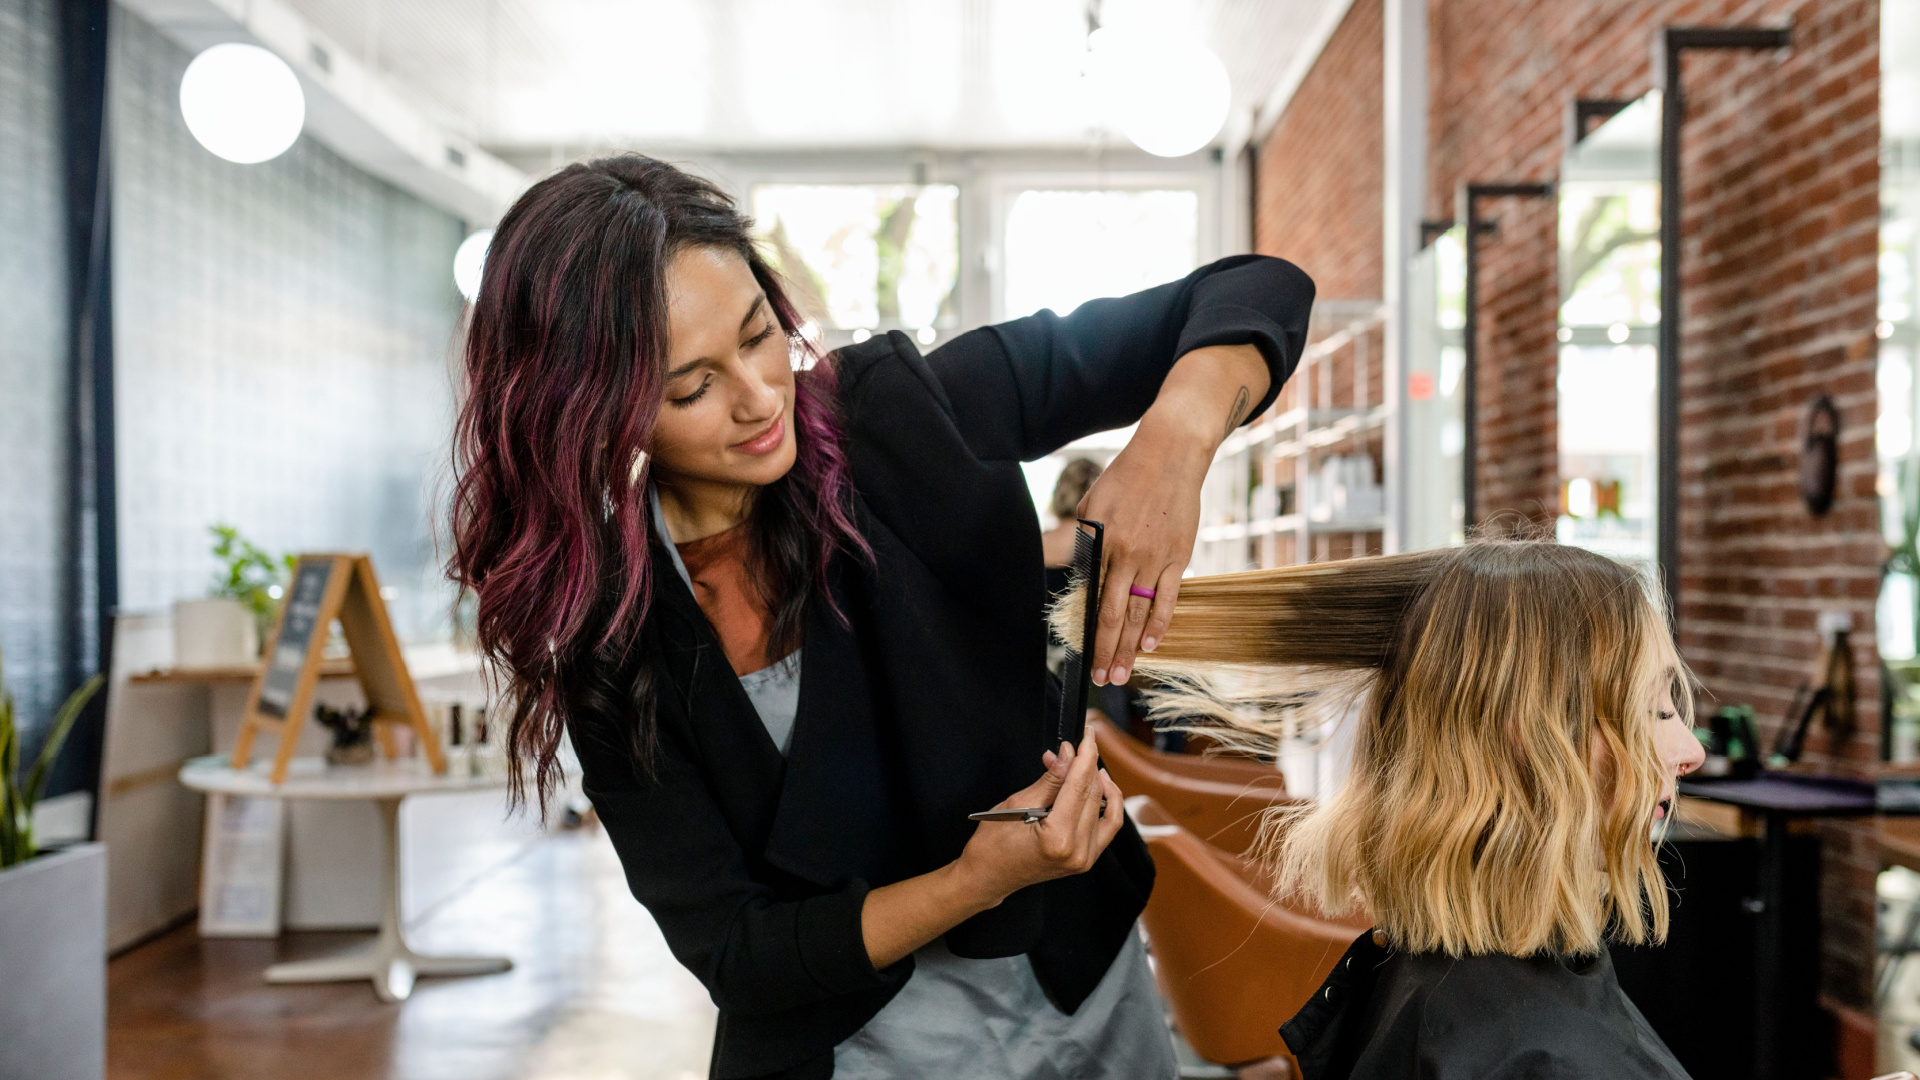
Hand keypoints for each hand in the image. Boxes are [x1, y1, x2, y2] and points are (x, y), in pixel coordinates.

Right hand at [954, 726, 1124, 906]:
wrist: (987, 877)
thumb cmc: (992, 844)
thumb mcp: (1018, 804)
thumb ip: (1050, 779)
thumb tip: (1068, 754)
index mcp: (1059, 839)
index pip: (1080, 787)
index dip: (1085, 756)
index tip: (1088, 734)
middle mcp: (1078, 852)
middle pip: (1094, 796)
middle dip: (1087, 765)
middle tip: (1074, 746)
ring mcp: (1085, 859)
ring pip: (1106, 810)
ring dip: (1098, 782)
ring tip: (1084, 764)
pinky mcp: (1086, 860)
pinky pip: (1108, 826)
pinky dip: (1106, 804)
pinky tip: (1099, 786)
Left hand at [1076, 343, 1267, 684]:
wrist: (1170, 453)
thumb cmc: (1125, 477)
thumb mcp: (1091, 505)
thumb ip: (1079, 541)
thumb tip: (1065, 569)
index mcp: (1100, 542)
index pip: (1090, 597)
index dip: (1086, 629)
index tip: (1081, 655)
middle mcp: (1126, 554)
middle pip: (1113, 614)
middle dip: (1107, 650)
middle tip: (1103, 678)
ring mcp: (1155, 558)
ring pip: (1140, 613)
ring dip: (1131, 647)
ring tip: (1124, 673)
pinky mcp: (1179, 557)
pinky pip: (1168, 598)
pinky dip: (1159, 624)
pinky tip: (1151, 646)